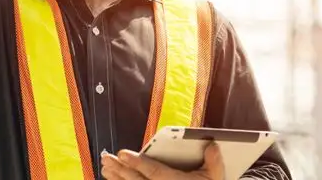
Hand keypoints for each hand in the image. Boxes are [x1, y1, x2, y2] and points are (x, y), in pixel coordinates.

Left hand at [101, 142, 224, 179]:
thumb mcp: (216, 178)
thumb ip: (214, 162)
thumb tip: (212, 145)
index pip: (155, 172)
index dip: (138, 163)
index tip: (122, 153)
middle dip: (121, 170)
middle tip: (107, 159)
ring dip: (118, 179)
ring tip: (106, 168)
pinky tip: (114, 179)